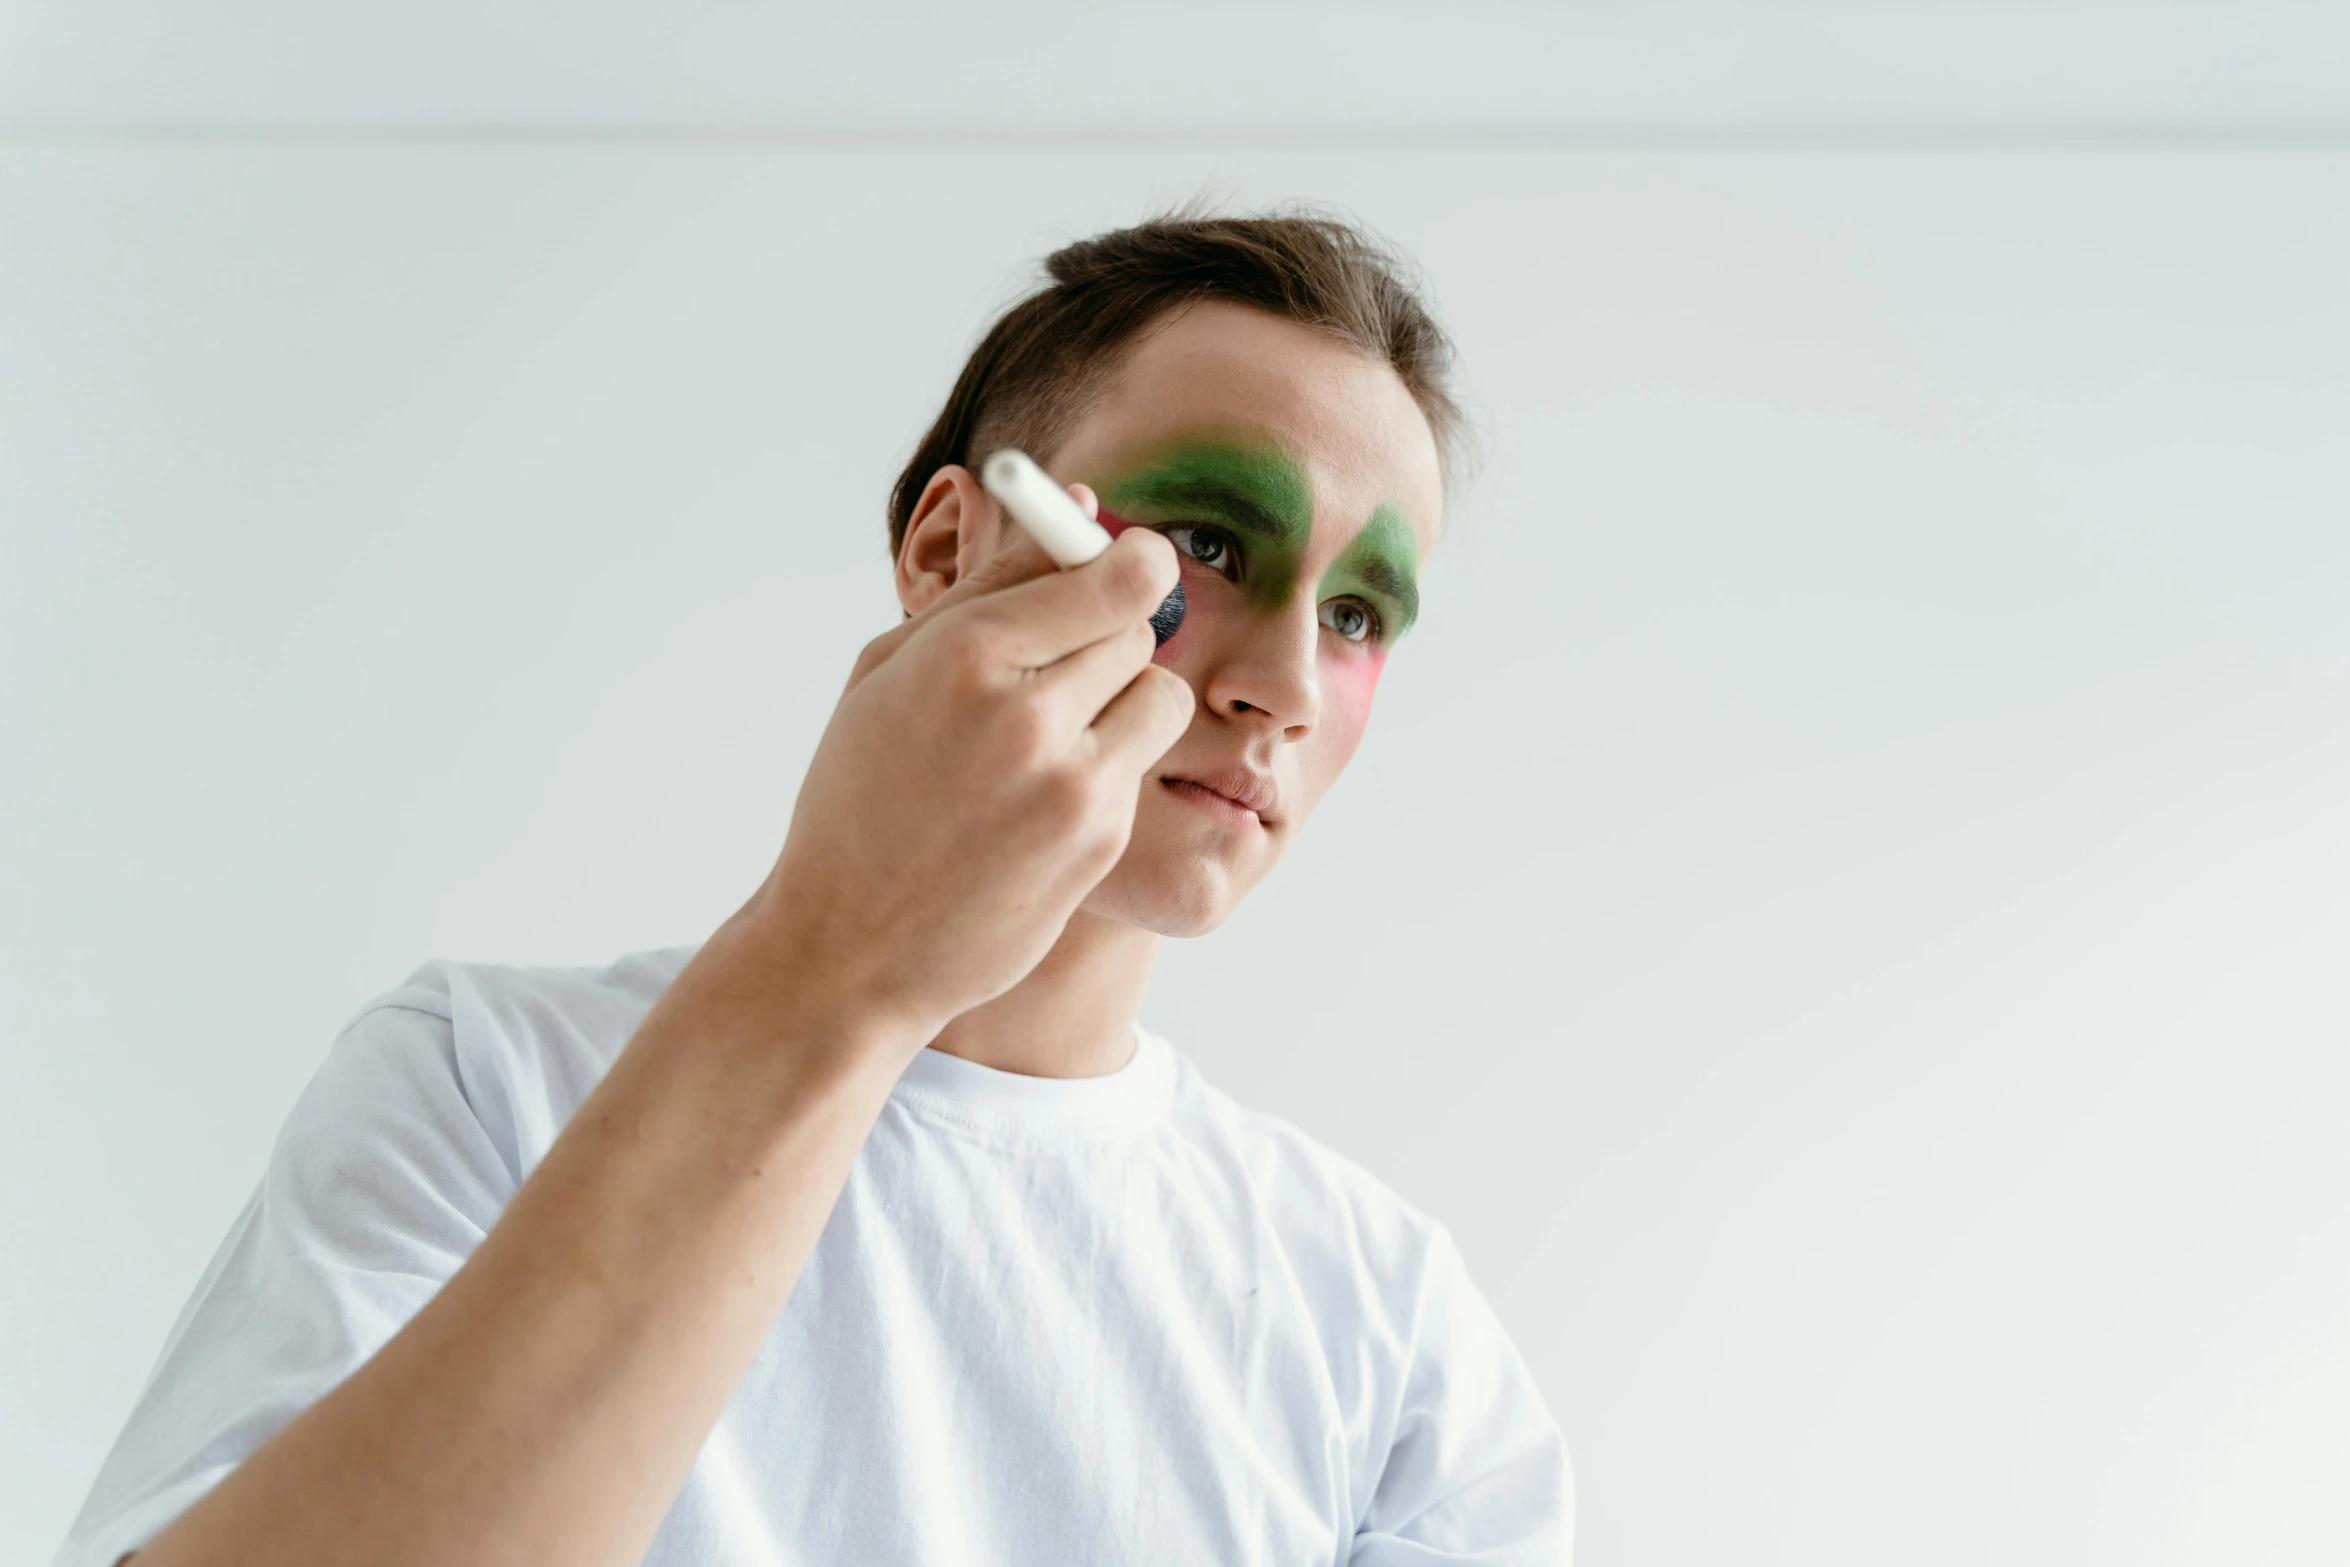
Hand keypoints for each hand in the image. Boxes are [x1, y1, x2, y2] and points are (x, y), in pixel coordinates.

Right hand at [734, 478, 1193, 1052]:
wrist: (848, 946)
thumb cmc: (859, 795)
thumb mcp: (892, 671)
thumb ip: (992, 585)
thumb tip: (1090, 507)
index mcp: (963, 654)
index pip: (1113, 573)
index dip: (1134, 561)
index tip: (1135, 562)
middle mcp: (1025, 713)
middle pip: (1139, 626)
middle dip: (1109, 632)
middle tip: (1060, 663)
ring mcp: (1070, 783)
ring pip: (1159, 692)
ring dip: (1124, 698)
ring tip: (1054, 730)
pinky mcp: (1099, 838)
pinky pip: (1140, 763)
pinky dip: (1108, 764)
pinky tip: (1039, 796)